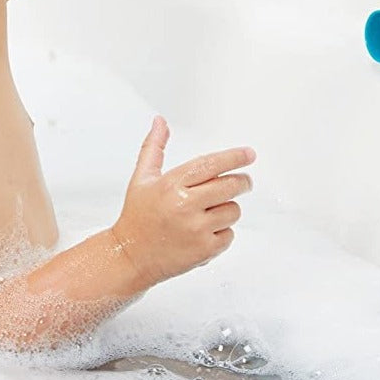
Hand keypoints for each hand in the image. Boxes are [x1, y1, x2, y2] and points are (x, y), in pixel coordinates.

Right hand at [110, 116, 254, 287]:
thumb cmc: (137, 217)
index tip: (249, 154)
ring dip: (228, 209)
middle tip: (244, 182)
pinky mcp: (204, 250)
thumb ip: (154, 148)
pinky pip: (229, 235)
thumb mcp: (142, 178)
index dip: (234, 157)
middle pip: (230, 186)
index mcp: (172, 184)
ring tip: (211, 212)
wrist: (130, 256)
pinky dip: (223, 233)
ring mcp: (196, 229)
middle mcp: (185, 205)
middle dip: (242, 182)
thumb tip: (160, 122)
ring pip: (233, 211)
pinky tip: (206, 232)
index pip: (211, 164)